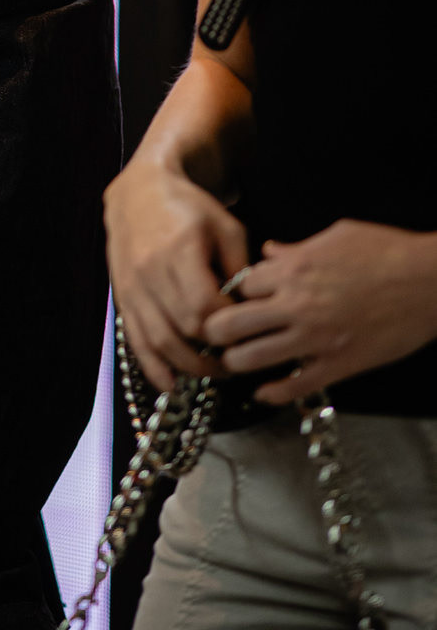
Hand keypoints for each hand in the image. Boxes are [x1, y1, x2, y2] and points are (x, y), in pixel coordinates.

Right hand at [106, 154, 249, 391]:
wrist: (139, 191)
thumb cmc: (190, 207)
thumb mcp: (226, 228)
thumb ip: (241, 270)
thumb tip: (253, 311)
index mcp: (179, 250)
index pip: (204, 306)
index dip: (228, 327)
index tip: (246, 330)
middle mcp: (150, 271)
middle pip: (183, 328)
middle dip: (212, 352)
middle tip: (237, 361)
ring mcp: (132, 286)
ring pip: (158, 340)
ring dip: (187, 366)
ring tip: (212, 374)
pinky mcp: (122, 296)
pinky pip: (135, 339)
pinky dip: (152, 367)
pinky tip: (170, 384)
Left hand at [202, 221, 436, 404]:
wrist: (430, 281)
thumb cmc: (388, 251)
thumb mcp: (336, 236)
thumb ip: (296, 248)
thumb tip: (270, 251)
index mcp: (294, 270)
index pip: (240, 285)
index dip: (234, 293)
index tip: (234, 300)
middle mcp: (296, 305)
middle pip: (231, 323)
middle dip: (217, 330)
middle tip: (215, 335)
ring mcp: (316, 338)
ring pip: (253, 358)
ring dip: (237, 361)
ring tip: (234, 360)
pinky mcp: (339, 365)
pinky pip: (296, 386)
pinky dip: (274, 393)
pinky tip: (263, 393)